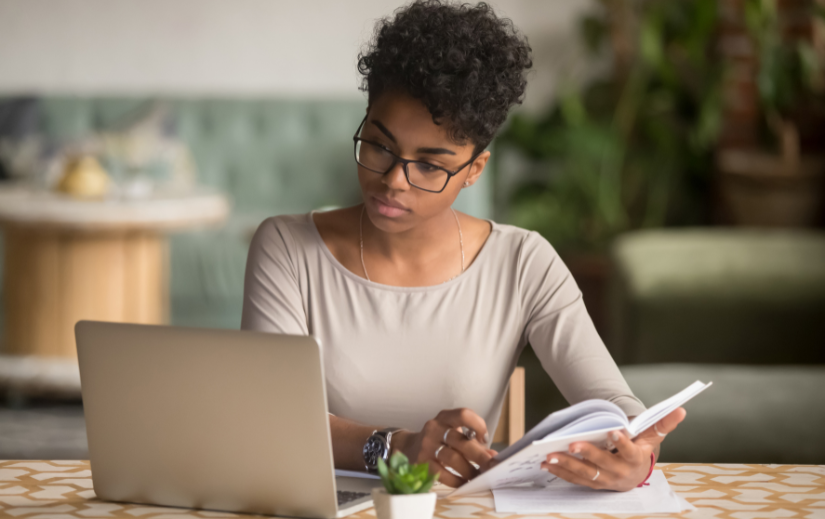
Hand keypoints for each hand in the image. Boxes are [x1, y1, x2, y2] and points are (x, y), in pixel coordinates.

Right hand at [393, 408, 497, 487]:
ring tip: (478, 477)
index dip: (478, 425)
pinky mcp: (422, 462)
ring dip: (469, 470)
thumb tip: (493, 456)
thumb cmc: (438, 440)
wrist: (408, 447)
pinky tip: (464, 482)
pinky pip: (442, 473)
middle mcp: (434, 428)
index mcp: (445, 417)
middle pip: (460, 440)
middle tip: (491, 466)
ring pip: (452, 458)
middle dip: (479, 455)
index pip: (463, 414)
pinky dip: (456, 480)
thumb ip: (473, 442)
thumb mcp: (453, 434)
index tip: (484, 439)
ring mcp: (426, 445)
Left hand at [540, 407, 685, 490]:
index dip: (622, 442)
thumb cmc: (642, 450)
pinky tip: (547, 464)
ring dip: (567, 465)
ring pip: (585, 474)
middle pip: (602, 464)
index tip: (613, 431)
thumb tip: (681, 409)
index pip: (630, 451)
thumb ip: (663, 423)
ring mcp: (605, 480)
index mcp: (636, 459)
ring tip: (550, 456)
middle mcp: (620, 473)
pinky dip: (560, 472)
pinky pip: (575, 479)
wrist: (636, 474)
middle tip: (571, 444)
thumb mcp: (652, 437)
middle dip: (586, 454)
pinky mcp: (592, 483)